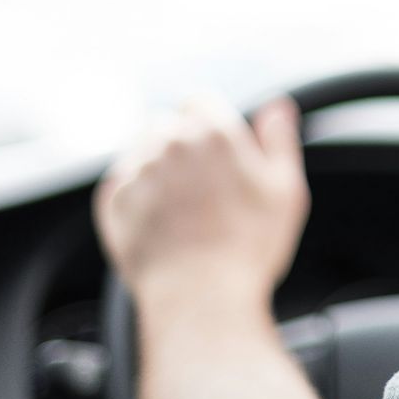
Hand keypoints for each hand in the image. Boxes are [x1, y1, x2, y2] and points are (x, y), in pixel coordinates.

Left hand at [94, 95, 310, 311]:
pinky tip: (160, 222)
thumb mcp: (286, 190)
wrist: (200, 298)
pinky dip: (136, 196)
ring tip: (180, 208)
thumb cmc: (249, 248)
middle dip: (182, 146)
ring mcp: (136, 171)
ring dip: (156, 168)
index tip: (217, 152)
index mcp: (213, 132)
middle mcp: (169, 143)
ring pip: (141, 151)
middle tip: (202, 187)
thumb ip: (279, 140)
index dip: (210, 123)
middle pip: (168, 125)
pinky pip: (121, 183)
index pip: (200, 100)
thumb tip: (277, 107)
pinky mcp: (112, 201)